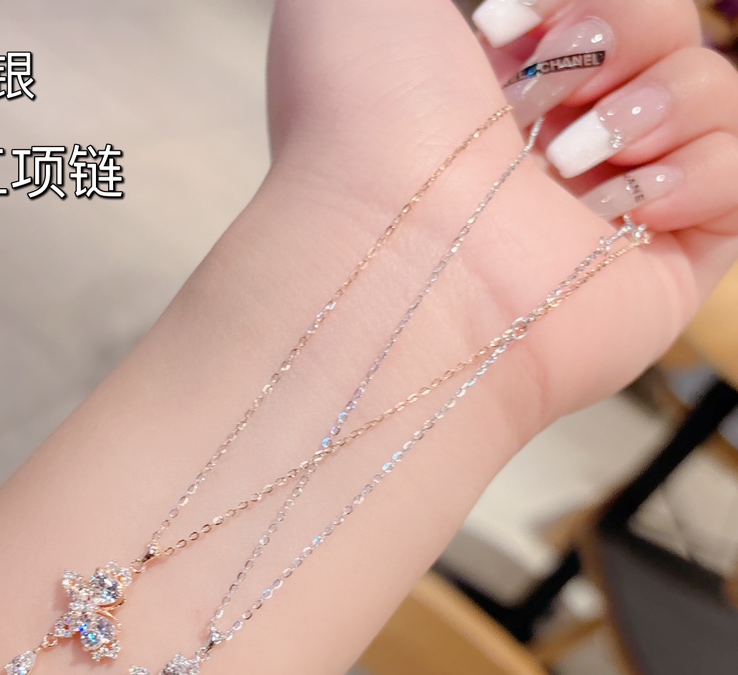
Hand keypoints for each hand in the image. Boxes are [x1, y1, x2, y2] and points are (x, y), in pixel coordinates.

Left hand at [266, 0, 737, 430]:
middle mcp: (554, 145)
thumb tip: (504, 0)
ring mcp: (609, 209)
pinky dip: (694, 171)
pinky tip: (614, 208)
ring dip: (654, 101)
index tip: (502, 26)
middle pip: (666, 30)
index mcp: (494, 86)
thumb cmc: (354, 127)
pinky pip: (737, 178)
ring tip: (565, 160)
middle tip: (536, 90)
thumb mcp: (356, 2)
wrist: (382, 261)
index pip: (594, 10)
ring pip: (709, 92)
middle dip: (619, 29)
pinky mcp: (661, 267)